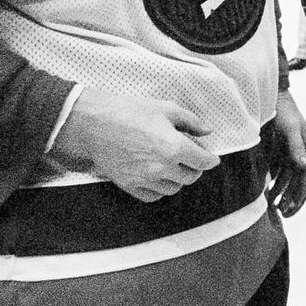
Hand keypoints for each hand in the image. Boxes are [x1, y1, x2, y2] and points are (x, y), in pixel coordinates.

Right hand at [51, 88, 219, 202]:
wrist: (94, 124)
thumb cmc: (130, 112)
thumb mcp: (166, 109)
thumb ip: (191, 121)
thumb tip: (207, 130)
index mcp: (175, 147)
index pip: (203, 162)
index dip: (210, 159)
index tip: (211, 157)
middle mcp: (162, 167)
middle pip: (190, 177)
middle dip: (195, 168)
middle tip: (192, 158)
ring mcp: (144, 179)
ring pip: (173, 189)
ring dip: (178, 179)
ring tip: (174, 166)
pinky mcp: (128, 185)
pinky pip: (152, 196)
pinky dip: (159, 190)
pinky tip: (158, 178)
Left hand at [267, 90, 305, 216]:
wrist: (272, 96)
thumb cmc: (283, 111)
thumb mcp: (290, 130)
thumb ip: (296, 149)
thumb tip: (305, 168)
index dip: (300, 195)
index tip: (291, 209)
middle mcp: (303, 151)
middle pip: (302, 180)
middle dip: (295, 198)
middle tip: (285, 214)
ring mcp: (292, 151)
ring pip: (291, 178)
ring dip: (284, 192)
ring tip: (275, 207)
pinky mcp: (282, 150)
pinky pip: (281, 171)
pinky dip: (276, 183)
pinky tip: (269, 192)